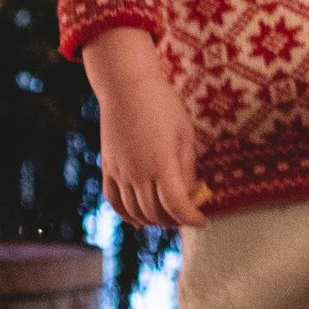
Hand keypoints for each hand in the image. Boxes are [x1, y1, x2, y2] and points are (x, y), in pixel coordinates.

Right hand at [84, 27, 208, 232]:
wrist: (126, 87)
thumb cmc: (163, 105)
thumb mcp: (184, 134)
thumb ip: (187, 168)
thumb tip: (192, 194)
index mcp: (162, 163)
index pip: (177, 205)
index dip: (191, 218)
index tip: (201, 220)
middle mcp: (138, 173)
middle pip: (156, 213)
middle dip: (175, 221)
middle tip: (187, 217)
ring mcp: (120, 172)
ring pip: (135, 212)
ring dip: (153, 221)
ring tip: (168, 218)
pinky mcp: (107, 168)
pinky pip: (114, 201)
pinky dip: (126, 215)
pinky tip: (139, 220)